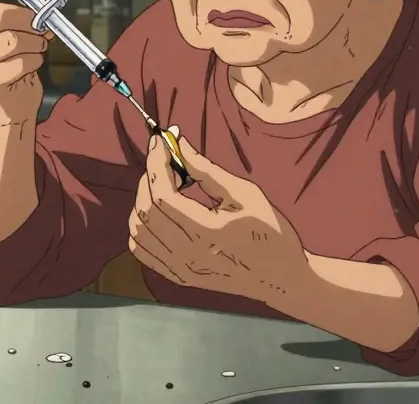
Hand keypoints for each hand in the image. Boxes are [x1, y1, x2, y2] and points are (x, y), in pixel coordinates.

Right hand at [0, 0, 51, 121]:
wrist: (10, 98)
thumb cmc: (11, 53)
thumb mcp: (16, 16)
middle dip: (28, 18)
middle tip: (41, 24)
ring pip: (12, 41)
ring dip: (35, 42)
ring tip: (37, 45)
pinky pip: (19, 64)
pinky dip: (35, 61)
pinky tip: (32, 63)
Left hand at [127, 127, 309, 303]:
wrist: (281, 277)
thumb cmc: (270, 230)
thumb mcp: (245, 193)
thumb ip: (207, 170)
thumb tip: (179, 145)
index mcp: (209, 232)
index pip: (163, 195)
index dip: (156, 163)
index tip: (160, 141)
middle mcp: (188, 255)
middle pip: (147, 210)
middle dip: (150, 176)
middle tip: (166, 160)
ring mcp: (180, 269)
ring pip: (138, 230)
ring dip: (143, 199)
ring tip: (164, 184)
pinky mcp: (177, 277)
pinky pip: (140, 249)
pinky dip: (140, 226)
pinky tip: (158, 211)